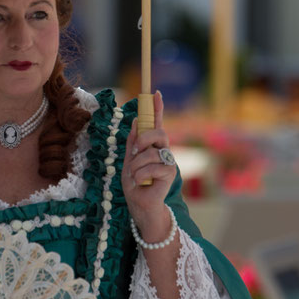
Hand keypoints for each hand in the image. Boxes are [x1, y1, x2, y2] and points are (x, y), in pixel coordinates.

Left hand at [122, 91, 176, 240]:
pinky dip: (141, 174)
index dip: (157, 108)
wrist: (139, 206)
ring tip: (134, 176)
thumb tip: (135, 120)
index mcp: (152, 146)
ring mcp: (168, 161)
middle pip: (158, 132)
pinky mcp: (170, 173)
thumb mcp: (128, 160)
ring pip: (151, 152)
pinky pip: (153, 166)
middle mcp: (163, 150)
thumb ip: (132, 142)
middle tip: (135, 151)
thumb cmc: (135, 184)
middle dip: (143, 138)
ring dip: (136, 165)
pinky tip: (140, 182)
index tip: (155, 93)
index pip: (156, 123)